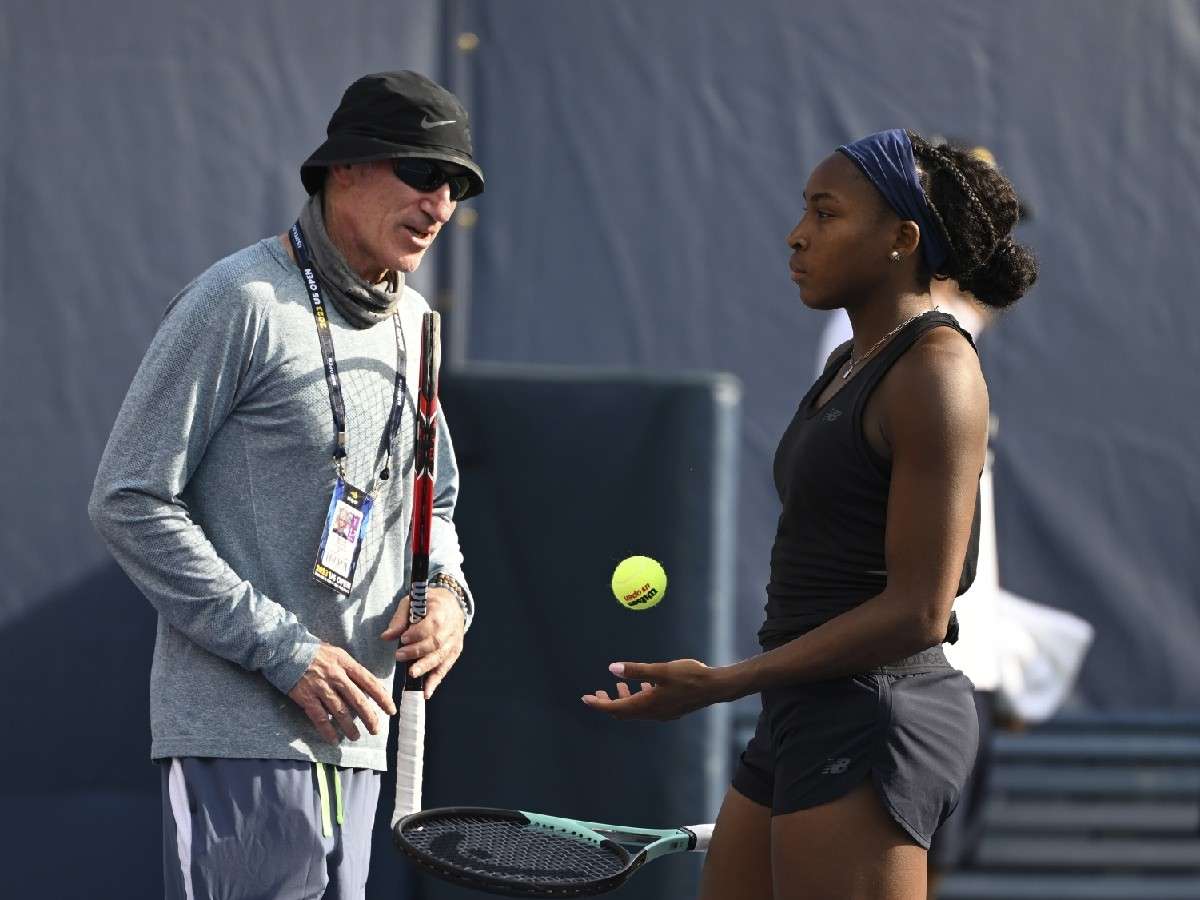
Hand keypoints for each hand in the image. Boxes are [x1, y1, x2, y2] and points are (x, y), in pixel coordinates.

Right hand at [288, 642, 397, 743]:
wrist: (284, 648)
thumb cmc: (313, 651)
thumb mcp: (336, 652)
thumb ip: (349, 668)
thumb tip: (364, 685)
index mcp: (346, 662)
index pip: (370, 682)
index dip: (382, 698)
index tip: (391, 710)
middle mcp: (336, 675)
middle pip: (358, 699)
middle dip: (369, 717)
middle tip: (376, 730)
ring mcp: (321, 687)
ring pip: (340, 711)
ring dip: (350, 727)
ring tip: (356, 736)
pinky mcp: (306, 697)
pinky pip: (320, 717)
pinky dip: (327, 730)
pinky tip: (333, 739)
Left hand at [380, 587, 464, 698]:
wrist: (451, 603)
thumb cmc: (427, 603)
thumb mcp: (412, 602)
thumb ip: (399, 619)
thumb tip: (386, 637)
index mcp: (442, 609)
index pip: (432, 624)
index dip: (417, 633)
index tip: (403, 638)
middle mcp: (452, 627)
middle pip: (437, 643)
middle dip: (417, 651)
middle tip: (399, 656)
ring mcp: (455, 641)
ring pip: (441, 657)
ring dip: (425, 667)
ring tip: (411, 674)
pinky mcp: (455, 652)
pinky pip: (445, 668)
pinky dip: (435, 681)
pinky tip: (426, 692)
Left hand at [581, 659, 721, 720]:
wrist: (715, 687)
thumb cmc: (690, 676)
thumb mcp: (661, 670)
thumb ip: (636, 670)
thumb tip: (612, 668)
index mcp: (648, 704)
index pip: (616, 708)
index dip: (599, 704)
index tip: (585, 698)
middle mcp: (653, 713)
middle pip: (624, 712)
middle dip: (608, 703)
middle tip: (596, 694)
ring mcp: (662, 713)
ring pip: (636, 709)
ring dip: (624, 699)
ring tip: (617, 686)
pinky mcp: (670, 709)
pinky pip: (648, 707)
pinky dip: (639, 697)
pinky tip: (642, 685)